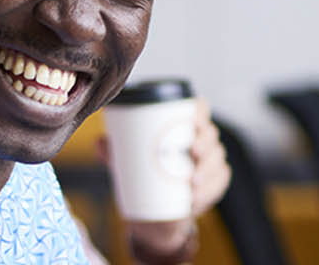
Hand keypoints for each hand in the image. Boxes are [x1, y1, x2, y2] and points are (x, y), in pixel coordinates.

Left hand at [98, 98, 231, 263]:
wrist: (155, 209)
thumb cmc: (142, 172)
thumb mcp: (125, 160)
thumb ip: (112, 150)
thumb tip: (99, 141)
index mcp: (182, 125)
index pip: (198, 109)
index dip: (200, 111)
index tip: (192, 119)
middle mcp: (200, 140)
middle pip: (211, 133)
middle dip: (206, 141)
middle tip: (193, 151)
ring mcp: (210, 163)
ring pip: (217, 159)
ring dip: (208, 169)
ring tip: (192, 182)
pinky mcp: (214, 184)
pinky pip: (219, 183)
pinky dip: (210, 190)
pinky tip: (196, 197)